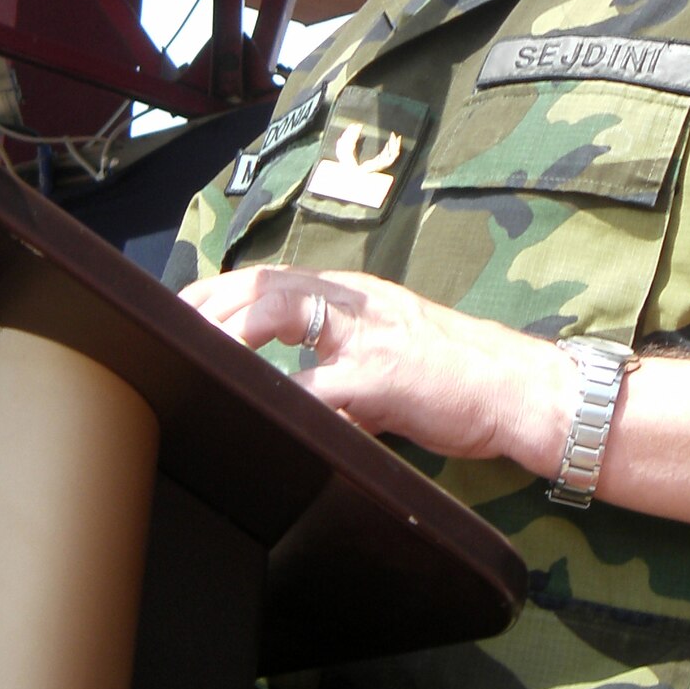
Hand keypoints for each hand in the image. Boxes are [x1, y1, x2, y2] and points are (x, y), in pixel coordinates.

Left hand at [179, 265, 573, 470]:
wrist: (520, 390)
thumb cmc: (456, 380)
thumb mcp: (386, 364)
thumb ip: (339, 373)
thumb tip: (296, 403)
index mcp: (355, 297)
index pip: (273, 278)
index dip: (221, 291)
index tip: (180, 310)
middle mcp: (358, 302)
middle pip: (266, 284)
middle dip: (212, 303)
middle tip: (169, 329)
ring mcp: (370, 335)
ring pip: (285, 311)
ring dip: (234, 330)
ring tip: (197, 350)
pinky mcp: (385, 376)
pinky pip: (322, 384)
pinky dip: (286, 396)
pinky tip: (259, 410)